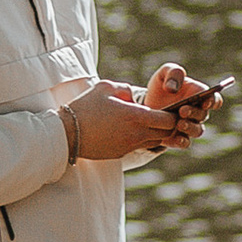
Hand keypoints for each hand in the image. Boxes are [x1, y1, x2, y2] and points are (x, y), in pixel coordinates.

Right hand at [68, 78, 191, 160]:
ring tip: (150, 122)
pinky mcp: (121, 153)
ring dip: (157, 133)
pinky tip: (132, 129)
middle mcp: (136, 134)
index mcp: (135, 117)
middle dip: (170, 125)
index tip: (171, 107)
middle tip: (166, 115)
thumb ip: (127, 89)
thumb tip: (135, 97)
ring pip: (155, 142)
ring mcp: (129, 146)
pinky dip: (143, 139)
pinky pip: (140, 146)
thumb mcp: (106, 87)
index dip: (174, 114)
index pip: (168, 120)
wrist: (67, 133)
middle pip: (167, 134)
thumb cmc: (86, 107)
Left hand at [143, 59, 219, 139]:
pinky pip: (185, 143)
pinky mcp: (178, 138)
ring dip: (190, 128)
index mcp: (199, 95)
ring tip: (179, 123)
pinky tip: (175, 138)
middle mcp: (197, 112)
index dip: (213, 101)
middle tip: (182, 110)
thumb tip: (172, 88)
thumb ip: (172, 73)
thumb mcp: (164, 73)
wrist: (146, 104)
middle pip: (204, 115)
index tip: (205, 101)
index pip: (214, 99)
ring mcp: (189, 126)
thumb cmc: (160, 86)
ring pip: (197, 130)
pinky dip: (182, 141)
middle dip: (194, 113)